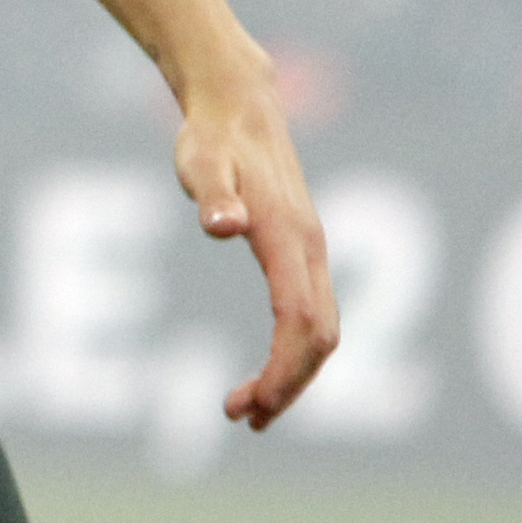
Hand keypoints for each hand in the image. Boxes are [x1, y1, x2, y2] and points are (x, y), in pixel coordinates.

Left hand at [173, 60, 337, 429]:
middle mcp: (311, 250)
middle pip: (320, 336)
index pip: (298, 317)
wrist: (240, 105)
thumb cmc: (213, 138)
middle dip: (289, 385)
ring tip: (245, 409)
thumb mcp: (201, 162)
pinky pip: (311, 315)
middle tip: (242, 417)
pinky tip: (263, 373)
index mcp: (289, 236)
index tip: (255, 406)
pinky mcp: (302, 253)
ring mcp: (311, 253)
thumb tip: (223, 226)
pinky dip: (294, 353)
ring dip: (292, 376)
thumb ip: (211, 194)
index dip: (283, 367)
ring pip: (321, 330)